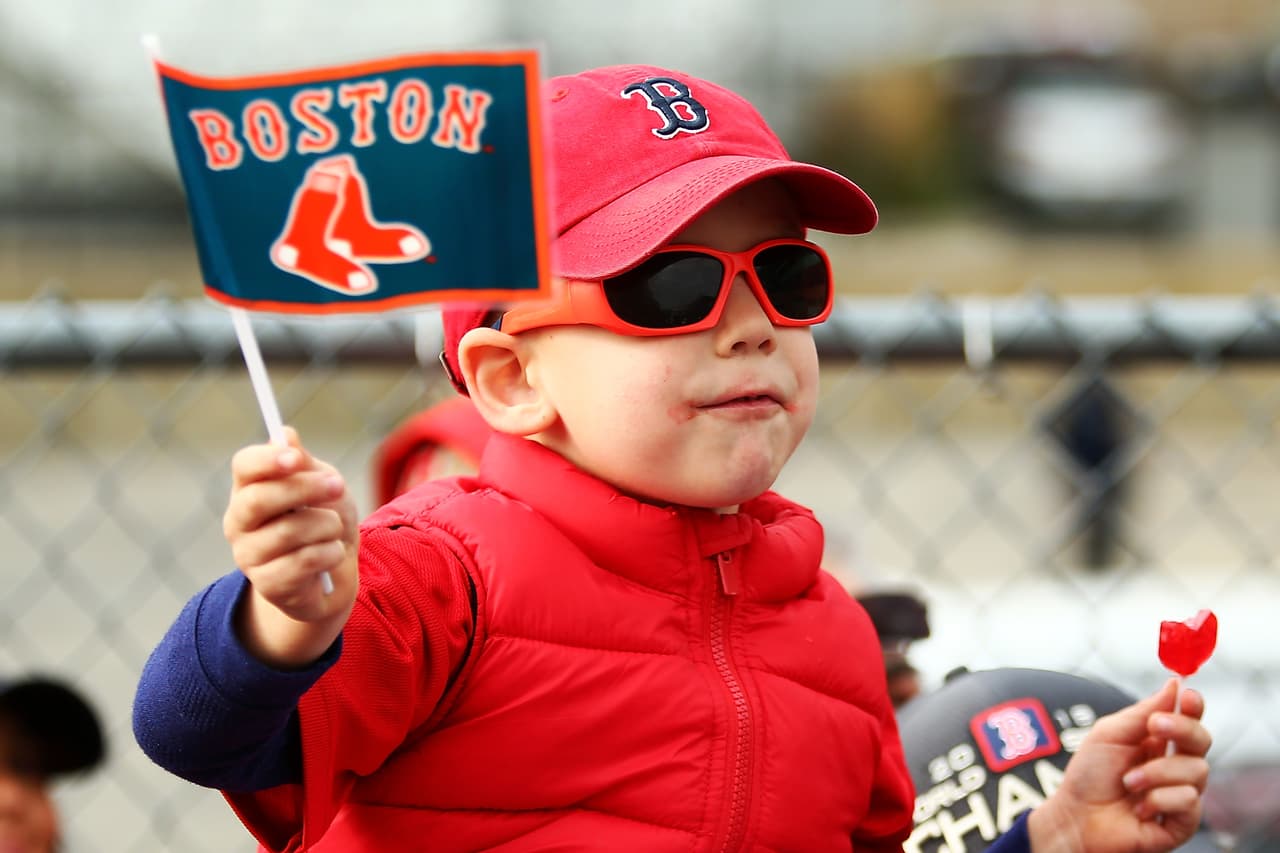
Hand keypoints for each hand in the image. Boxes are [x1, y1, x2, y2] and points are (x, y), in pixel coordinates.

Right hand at [223, 427, 358, 666]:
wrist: (335, 575)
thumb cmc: (325, 521)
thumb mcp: (323, 486)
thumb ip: (305, 464)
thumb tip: (285, 435)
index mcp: (249, 489)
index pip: (244, 466)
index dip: (268, 460)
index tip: (296, 458)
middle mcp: (239, 521)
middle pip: (260, 498)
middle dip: (305, 488)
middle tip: (338, 484)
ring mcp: (248, 555)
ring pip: (288, 531)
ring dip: (327, 525)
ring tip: (334, 529)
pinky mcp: (267, 585)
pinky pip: (304, 561)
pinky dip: (330, 553)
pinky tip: (332, 554)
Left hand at [1028, 678, 1210, 852]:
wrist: (1076, 818)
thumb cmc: (1089, 777)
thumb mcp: (1109, 734)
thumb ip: (1143, 711)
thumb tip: (1174, 684)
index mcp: (1157, 741)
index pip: (1188, 719)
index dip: (1193, 706)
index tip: (1188, 696)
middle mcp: (1172, 765)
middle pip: (1202, 739)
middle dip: (1182, 729)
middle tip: (1154, 727)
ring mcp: (1179, 793)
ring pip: (1197, 771)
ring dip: (1156, 773)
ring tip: (1129, 782)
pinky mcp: (1182, 822)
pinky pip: (1190, 801)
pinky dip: (1160, 800)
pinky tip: (1141, 807)